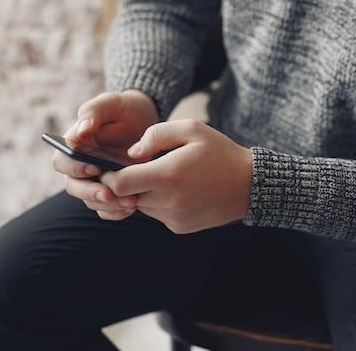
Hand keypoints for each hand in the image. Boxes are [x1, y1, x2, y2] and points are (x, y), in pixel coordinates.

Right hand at [52, 90, 158, 214]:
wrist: (145, 121)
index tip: (95, 168)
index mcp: (74, 145)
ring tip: (130, 202)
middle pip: (74, 187)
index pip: (62, 161)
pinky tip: (133, 206)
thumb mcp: (110, 103)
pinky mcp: (112, 191)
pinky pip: (108, 210)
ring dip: (108, 205)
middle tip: (109, 194)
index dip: (74, 168)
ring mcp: (96, 181)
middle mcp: (81, 166)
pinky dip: (118, 212)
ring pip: (91, 201)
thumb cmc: (123, 109)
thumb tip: (81, 132)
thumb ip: (93, 112)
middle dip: (90, 193)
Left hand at [99, 120, 252, 232]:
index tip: (108, 165)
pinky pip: (156, 214)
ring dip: (142, 192)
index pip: (117, 184)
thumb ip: (156, 134)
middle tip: (133, 168)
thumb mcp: (191, 129)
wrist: (249, 186)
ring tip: (163, 176)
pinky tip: (178, 189)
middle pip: (125, 196)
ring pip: (140, 205)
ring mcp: (173, 218)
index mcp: (168, 175)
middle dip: (123, 183)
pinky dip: (158, 202)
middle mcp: (168, 201)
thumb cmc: (219, 152)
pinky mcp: (179, 227)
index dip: (106, 175)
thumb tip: (132, 152)